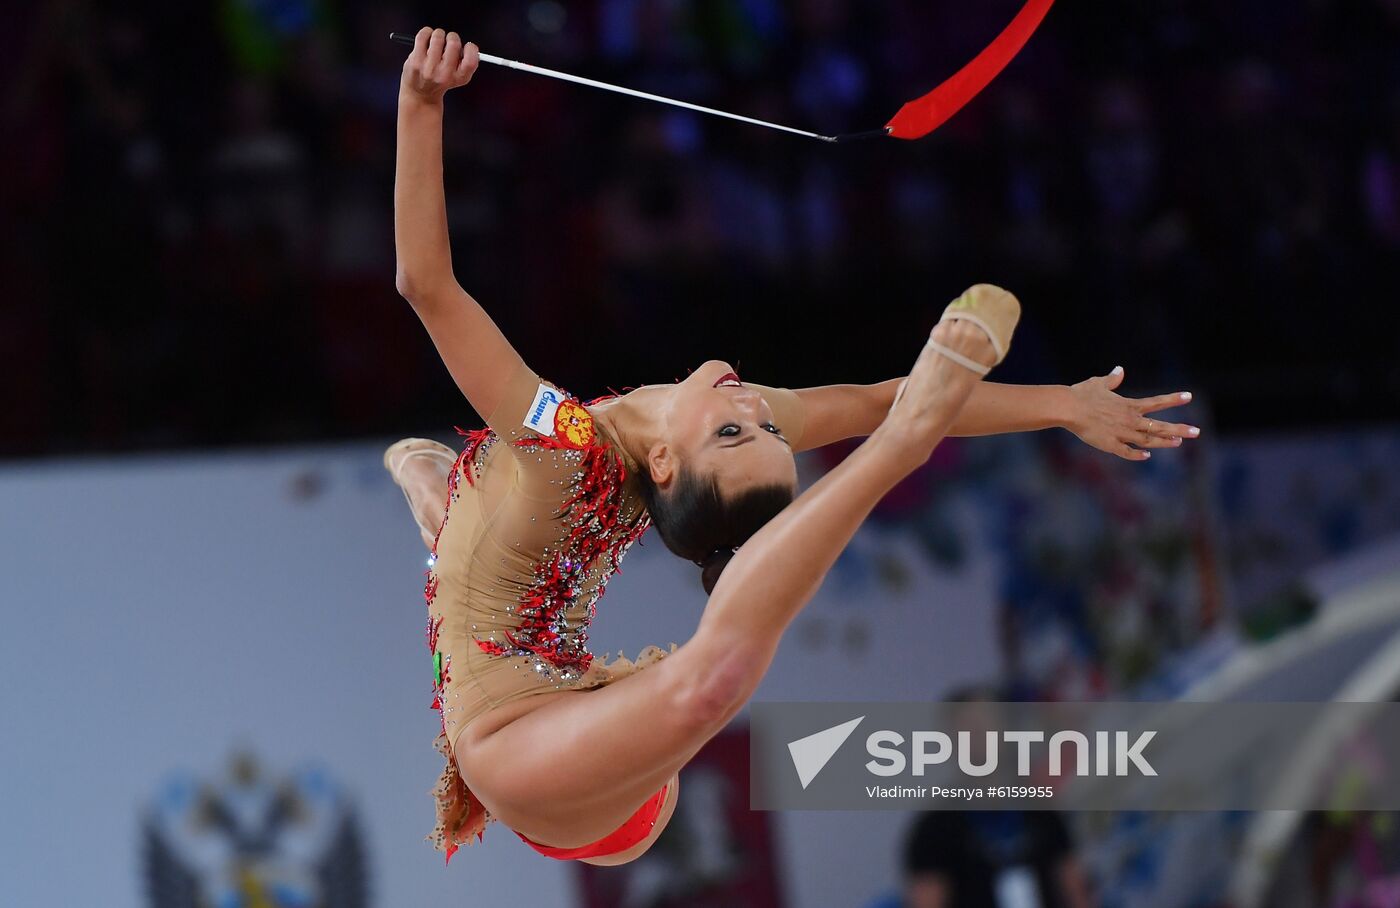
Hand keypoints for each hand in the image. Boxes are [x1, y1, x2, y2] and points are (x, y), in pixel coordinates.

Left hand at [401, 27, 478, 100]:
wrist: (420, 94)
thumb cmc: (439, 83)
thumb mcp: (458, 78)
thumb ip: (466, 63)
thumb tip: (469, 45)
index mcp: (458, 77)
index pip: (471, 60)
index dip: (471, 48)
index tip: (466, 46)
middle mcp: (444, 74)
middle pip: (454, 43)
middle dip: (452, 37)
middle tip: (448, 43)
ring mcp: (429, 67)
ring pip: (438, 36)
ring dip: (438, 35)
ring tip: (436, 42)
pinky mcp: (416, 60)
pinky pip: (423, 36)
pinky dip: (426, 33)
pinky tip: (427, 39)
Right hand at [1065, 366, 1198, 460]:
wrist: (1068, 408)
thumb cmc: (1082, 394)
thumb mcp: (1099, 383)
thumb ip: (1112, 379)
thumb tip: (1120, 370)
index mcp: (1129, 405)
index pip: (1157, 402)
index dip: (1173, 399)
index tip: (1189, 396)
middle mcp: (1130, 420)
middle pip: (1158, 426)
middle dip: (1179, 429)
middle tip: (1196, 432)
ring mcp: (1121, 433)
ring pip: (1148, 440)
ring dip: (1164, 442)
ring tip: (1178, 443)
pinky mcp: (1109, 444)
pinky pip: (1127, 452)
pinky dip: (1138, 454)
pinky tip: (1147, 455)